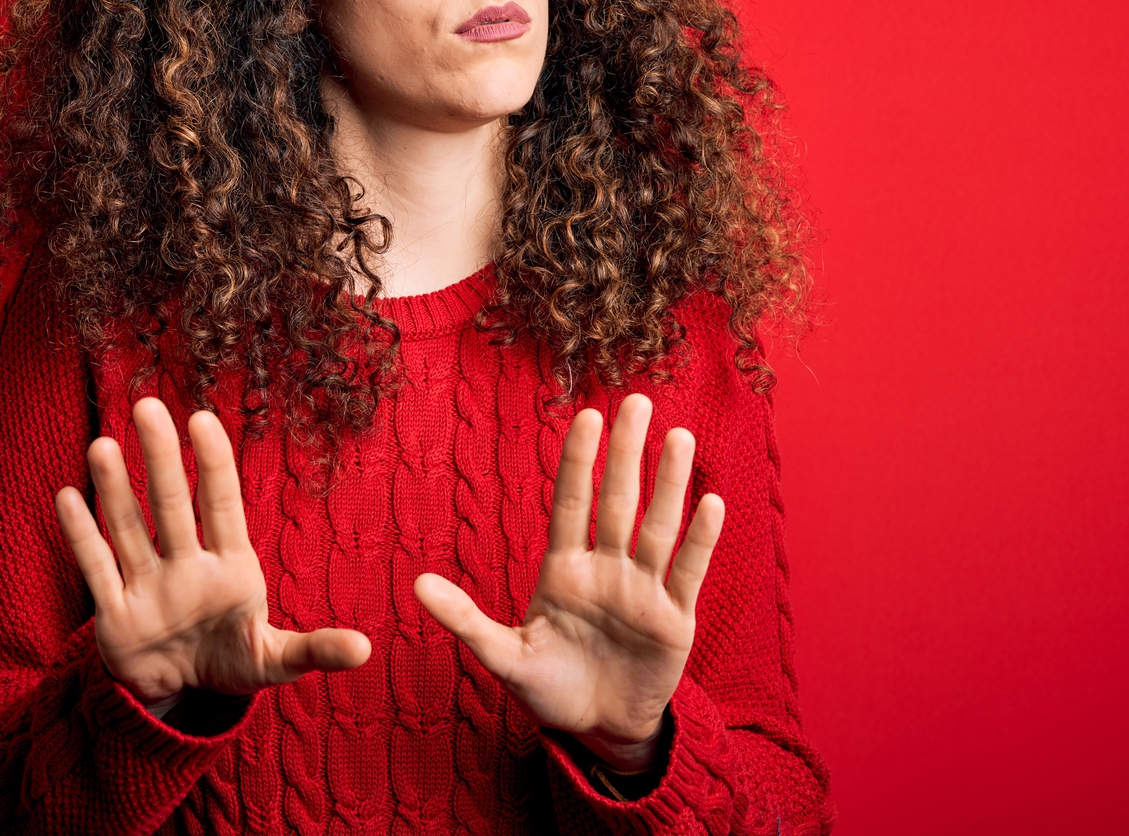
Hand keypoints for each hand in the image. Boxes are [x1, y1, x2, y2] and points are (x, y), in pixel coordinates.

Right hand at [55, 396, 371, 706]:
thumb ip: (314, 650)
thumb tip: (367, 649)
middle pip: (170, 504)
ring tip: (102, 444)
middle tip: (148, 406)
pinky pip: (95, 569)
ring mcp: (147, 585)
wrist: (182, 693)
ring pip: (128, 528)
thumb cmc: (232, 659)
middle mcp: (185, 565)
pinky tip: (67, 496)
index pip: (221, 506)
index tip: (202, 419)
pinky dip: (81, 536)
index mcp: (230, 567)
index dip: (213, 465)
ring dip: (113, 490)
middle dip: (160, 458)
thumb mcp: (275, 661)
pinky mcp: (115, 615)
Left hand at [414, 393, 723, 770]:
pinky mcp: (673, 620)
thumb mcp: (504, 656)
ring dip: (669, 483)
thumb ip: (466, 619)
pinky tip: (711, 501)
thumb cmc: (550, 685)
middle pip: (617, 501)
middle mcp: (605, 570)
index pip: (571, 504)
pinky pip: (688, 572)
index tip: (587, 416)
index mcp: (563, 570)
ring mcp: (642, 591)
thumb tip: (416, 585)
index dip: (579, 461)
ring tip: (680, 436)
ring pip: (657, 527)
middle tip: (637, 400)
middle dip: (627, 453)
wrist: (598, 728)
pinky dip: (700, 539)